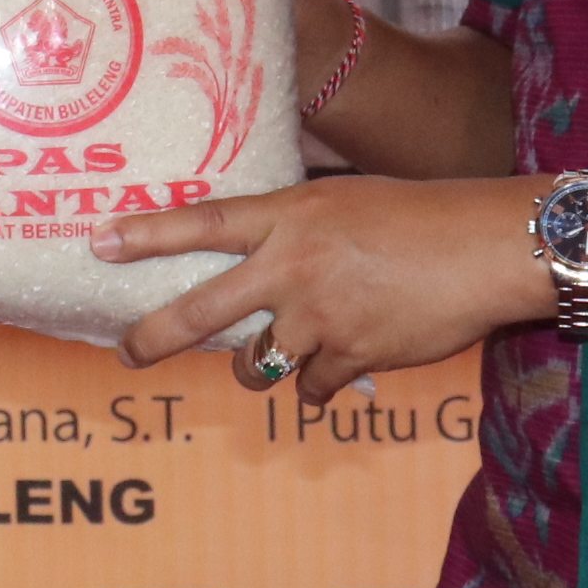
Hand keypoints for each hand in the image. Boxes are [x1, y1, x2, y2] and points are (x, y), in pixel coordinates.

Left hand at [100, 176, 549, 412]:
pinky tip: (342, 362)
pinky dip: (319, 384)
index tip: (100, 242)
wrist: (487, 248)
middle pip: (202, 312)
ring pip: (256, 365)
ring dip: (256, 369)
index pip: (205, 224)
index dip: (148, 234)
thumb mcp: (349, 198)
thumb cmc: (424, 215)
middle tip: (127, 351)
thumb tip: (264, 244)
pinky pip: (312, 388)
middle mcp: (294, 267)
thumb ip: (299, 222)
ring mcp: (320, 317)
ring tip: (269, 360)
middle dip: (153, 337)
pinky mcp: (351, 357)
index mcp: (293, 216)